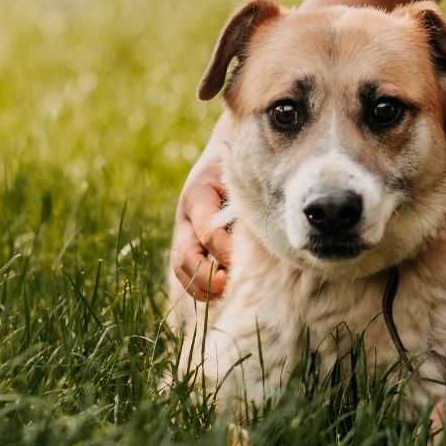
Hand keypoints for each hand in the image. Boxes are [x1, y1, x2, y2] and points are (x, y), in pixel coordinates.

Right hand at [170, 149, 232, 300]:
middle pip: (185, 257)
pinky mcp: (188, 242)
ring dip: (200, 287)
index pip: (208, 234)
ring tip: (223, 294)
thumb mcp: (243, 178)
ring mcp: (184, 230)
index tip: (245, 265)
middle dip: (205, 277)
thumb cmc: (241, 167)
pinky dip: (199, 287)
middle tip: (228, 285)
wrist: (227, 151)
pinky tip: (220, 294)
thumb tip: (264, 240)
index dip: (226, 254)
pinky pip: (185, 271)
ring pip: (181, 268)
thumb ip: (246, 206)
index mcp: (197, 195)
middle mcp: (186, 215)